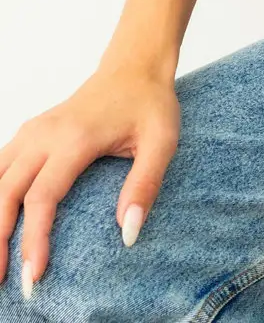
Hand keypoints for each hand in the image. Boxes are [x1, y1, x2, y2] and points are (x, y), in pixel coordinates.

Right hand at [0, 56, 179, 297]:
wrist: (135, 68)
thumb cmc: (150, 104)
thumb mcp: (162, 141)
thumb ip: (146, 184)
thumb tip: (128, 233)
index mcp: (76, 137)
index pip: (43, 196)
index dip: (34, 238)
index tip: (35, 274)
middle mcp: (45, 134)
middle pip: (6, 193)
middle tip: (5, 281)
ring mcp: (32, 131)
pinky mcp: (28, 133)